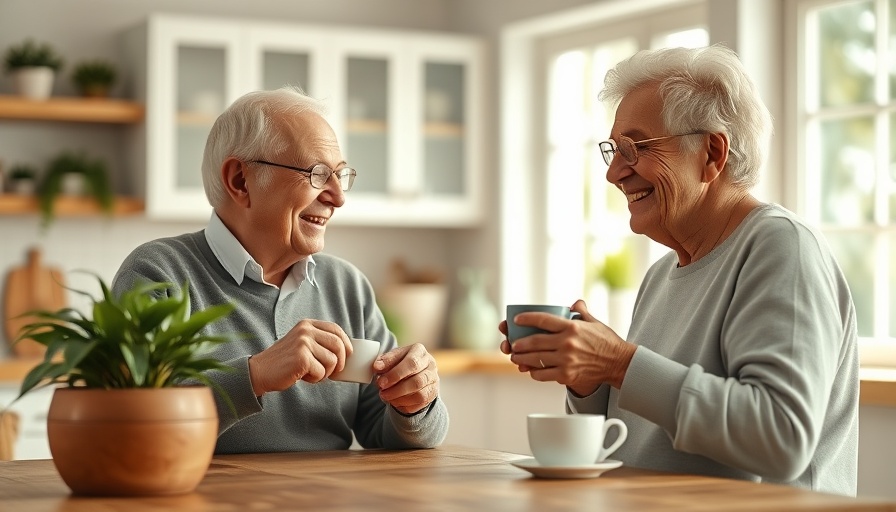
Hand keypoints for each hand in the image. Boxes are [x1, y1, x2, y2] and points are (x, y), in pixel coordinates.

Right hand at [248, 319, 351, 395]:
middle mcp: (305, 330)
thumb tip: (347, 352)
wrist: (260, 372)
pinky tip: (302, 376)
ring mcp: (303, 343)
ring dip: (325, 372)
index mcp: (307, 325)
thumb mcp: (302, 345)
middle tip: (334, 371)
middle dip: (340, 361)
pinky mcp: (302, 358)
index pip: (336, 329)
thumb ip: (319, 343)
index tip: (348, 355)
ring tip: (310, 373)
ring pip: (332, 360)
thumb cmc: (285, 362)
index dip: (346, 343)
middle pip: (338, 344)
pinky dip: (315, 379)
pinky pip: (322, 372)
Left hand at [373, 343, 438, 414]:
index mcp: (419, 351)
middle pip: (417, 381)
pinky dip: (405, 405)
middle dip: (396, 389)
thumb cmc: (401, 361)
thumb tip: (377, 366)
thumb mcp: (393, 357)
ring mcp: (433, 380)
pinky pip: (420, 403)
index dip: (395, 374)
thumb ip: (385, 361)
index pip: (411, 363)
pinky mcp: (432, 393)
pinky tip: (395, 401)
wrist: (414, 370)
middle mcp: (430, 365)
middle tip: (382, 392)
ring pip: (419, 395)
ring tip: (386, 397)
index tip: (381, 382)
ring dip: (399, 398)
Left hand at [506, 300, 636, 394]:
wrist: (619, 363)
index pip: (543, 320)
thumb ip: (582, 312)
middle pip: (534, 341)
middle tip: (512, 344)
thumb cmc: (607, 342)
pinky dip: (534, 372)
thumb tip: (575, 303)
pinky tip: (531, 369)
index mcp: (572, 327)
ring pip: (536, 359)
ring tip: (516, 357)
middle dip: (519, 343)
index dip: (527, 318)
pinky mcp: (566, 375)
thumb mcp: (595, 322)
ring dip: (522, 358)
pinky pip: (543, 374)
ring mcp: (566, 360)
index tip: (516, 319)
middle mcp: (567, 343)